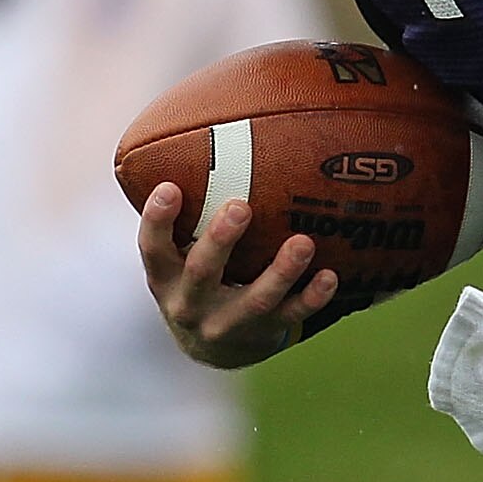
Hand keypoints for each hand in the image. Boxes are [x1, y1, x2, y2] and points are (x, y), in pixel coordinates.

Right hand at [137, 182, 337, 367]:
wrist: (215, 350)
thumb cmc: (200, 280)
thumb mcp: (180, 256)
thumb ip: (188, 214)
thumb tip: (209, 132)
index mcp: (166, 278)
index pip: (152, 249)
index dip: (158, 220)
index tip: (170, 187)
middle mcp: (191, 304)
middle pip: (202, 272)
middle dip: (221, 241)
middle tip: (241, 206)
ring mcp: (228, 324)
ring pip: (255, 300)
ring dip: (281, 272)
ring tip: (304, 242)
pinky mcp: (264, 334)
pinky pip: (291, 317)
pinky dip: (312, 298)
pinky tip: (330, 275)